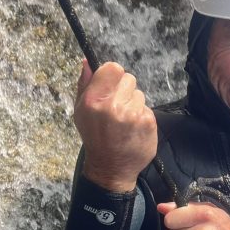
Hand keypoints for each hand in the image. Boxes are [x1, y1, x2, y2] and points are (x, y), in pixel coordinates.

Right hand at [74, 59, 156, 191]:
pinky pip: (147, 108)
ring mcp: (133, 115)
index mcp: (94, 100)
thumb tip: (87, 62)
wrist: (110, 167)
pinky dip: (142, 116)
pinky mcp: (148, 123)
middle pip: (128, 79)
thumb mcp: (81, 111)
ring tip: (125, 120)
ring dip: (133, 104)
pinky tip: (134, 128)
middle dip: (124, 90)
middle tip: (117, 107)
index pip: (113, 68)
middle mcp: (113, 106)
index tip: (112, 86)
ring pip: (139, 94)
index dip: (113, 75)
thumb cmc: (94, 136)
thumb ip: (85, 84)